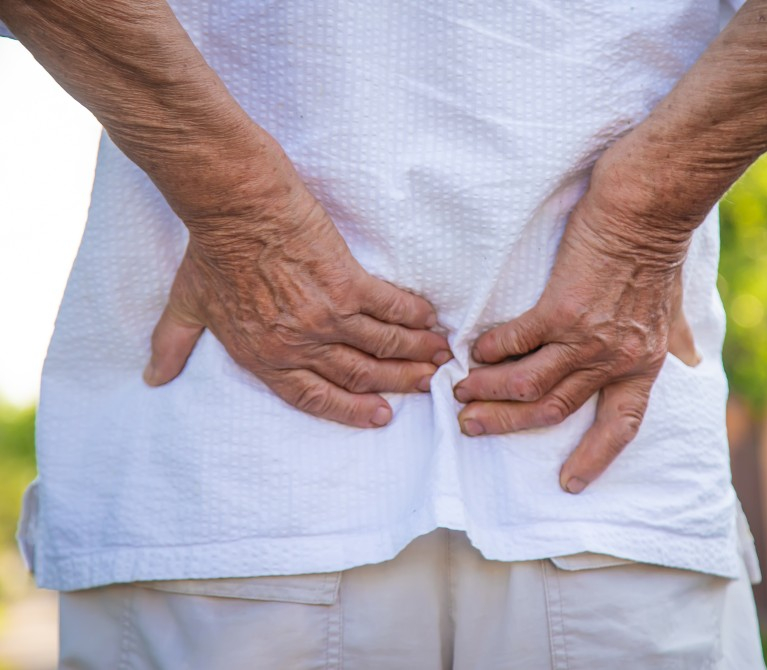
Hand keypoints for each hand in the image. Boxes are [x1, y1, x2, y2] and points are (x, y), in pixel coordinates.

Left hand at [143, 163, 450, 427]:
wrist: (234, 205)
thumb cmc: (211, 252)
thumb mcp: (187, 305)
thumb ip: (173, 345)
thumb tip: (152, 378)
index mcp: (265, 356)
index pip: (315, 397)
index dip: (350, 410)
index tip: (380, 416)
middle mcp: (301, 344)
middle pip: (358, 374)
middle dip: (396, 383)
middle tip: (424, 386)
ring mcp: (327, 316)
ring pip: (381, 345)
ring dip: (414, 353)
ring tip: (438, 357)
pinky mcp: (348, 282)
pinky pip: (390, 306)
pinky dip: (412, 316)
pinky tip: (429, 320)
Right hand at [453, 150, 696, 492]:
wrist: (646, 210)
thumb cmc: (658, 252)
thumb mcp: (673, 309)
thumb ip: (677, 339)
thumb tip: (693, 356)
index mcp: (642, 366)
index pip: (622, 425)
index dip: (595, 456)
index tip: (570, 483)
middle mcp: (614, 360)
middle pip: (554, 409)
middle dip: (509, 423)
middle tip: (472, 428)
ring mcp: (586, 337)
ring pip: (529, 383)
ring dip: (490, 391)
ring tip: (461, 392)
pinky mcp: (561, 309)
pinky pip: (517, 341)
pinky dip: (492, 350)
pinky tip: (474, 351)